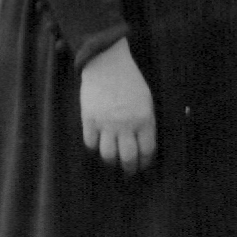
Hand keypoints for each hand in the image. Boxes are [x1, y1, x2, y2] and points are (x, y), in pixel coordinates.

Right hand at [80, 39, 156, 175]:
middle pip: (128, 157)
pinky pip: (90, 144)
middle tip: (129, 172)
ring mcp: (106, 123)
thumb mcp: (146, 101)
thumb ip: (146, 122)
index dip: (146, 162)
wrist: (107, 64)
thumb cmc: (130, 81)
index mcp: (145, 119)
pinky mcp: (89, 119)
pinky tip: (98, 148)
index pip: (147, 150)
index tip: (144, 166)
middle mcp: (126, 124)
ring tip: (113, 163)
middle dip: (130, 169)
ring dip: (111, 163)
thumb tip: (144, 144)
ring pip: (108, 155)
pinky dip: (94, 149)